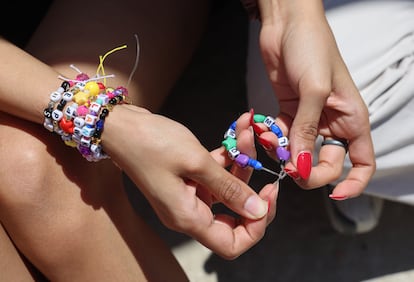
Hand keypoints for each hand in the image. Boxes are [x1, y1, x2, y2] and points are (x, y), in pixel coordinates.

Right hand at [103, 104, 277, 258]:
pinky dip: (228, 155)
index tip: (268, 194)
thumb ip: (229, 188)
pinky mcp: (189, 178)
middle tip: (263, 162)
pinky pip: (216, 173)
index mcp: (188, 218)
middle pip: (235, 215)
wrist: (121, 126)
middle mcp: (189, 212)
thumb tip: (258, 210)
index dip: (256, 225)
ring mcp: (189, 194)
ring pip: (228, 188)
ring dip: (241, 161)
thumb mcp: (195, 162)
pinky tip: (236, 130)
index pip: (232, 244)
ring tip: (247, 131)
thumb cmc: (150, 143)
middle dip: (252, 186)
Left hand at [256, 0, 374, 198]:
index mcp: (351, 119)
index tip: (334, 194)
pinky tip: (260, 128)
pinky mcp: (288, 112)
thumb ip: (307, 131)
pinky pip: (281, 137)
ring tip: (268, 136)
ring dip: (282, 152)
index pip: (362, 162)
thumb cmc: (312, 48)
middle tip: (288, 165)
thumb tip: (301, 167)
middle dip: (305, 170)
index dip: (353, 183)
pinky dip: (270, 139)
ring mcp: (309, 119)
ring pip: (298, 153)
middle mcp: (332, 123)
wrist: (287, 24)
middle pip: (324, 163)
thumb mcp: (314, 90)